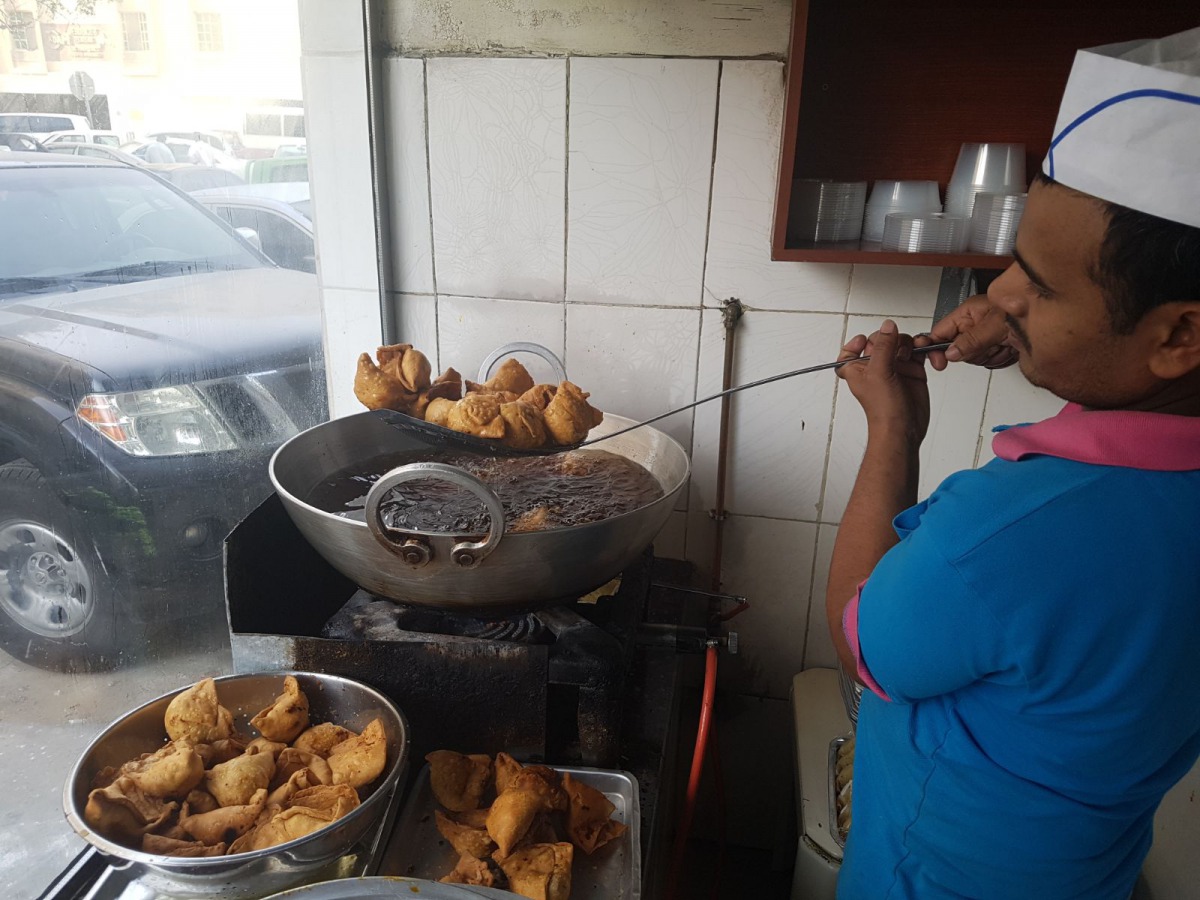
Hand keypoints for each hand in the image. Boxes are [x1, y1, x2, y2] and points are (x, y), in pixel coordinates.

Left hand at [837, 319, 929, 441]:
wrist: (904, 429)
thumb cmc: (883, 411)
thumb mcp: (878, 373)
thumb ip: (883, 347)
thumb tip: (887, 327)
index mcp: (858, 368)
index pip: (850, 350)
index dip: (856, 343)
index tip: (865, 340)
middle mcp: (876, 367)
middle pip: (883, 340)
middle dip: (892, 339)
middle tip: (897, 348)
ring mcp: (896, 368)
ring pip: (902, 344)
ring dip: (910, 342)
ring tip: (913, 352)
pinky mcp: (913, 371)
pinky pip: (918, 352)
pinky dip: (924, 349)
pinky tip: (926, 352)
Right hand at [915, 294, 1015, 370]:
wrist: (1052, 321)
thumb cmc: (1025, 309)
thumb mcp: (995, 325)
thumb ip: (971, 339)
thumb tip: (950, 352)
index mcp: (968, 312)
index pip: (940, 331)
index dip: (936, 346)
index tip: (938, 361)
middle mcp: (974, 323)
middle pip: (957, 350)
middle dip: (975, 352)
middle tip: (990, 344)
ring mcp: (984, 336)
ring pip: (973, 358)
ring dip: (990, 356)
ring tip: (1004, 344)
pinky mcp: (995, 346)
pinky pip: (988, 361)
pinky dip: (1000, 359)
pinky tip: (1009, 349)